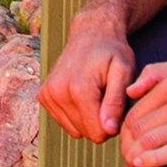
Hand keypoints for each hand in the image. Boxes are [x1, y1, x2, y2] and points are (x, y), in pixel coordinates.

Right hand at [37, 9, 134, 142]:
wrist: (90, 33)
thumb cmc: (112, 52)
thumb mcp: (123, 72)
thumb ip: (116, 102)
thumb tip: (108, 130)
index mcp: (79, 89)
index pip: (98, 133)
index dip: (113, 123)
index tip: (117, 104)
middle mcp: (58, 93)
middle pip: (86, 133)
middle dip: (100, 120)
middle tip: (106, 96)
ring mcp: (47, 94)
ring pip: (75, 130)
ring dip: (88, 117)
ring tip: (95, 94)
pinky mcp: (43, 96)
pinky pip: (64, 122)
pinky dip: (75, 113)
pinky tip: (82, 93)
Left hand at [118, 58, 166, 166]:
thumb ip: (154, 72)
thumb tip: (130, 90)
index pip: (135, 112)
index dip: (124, 131)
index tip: (126, 143)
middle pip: (140, 128)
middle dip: (127, 147)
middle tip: (127, 158)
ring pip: (153, 140)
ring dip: (136, 156)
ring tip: (134, 165)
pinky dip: (155, 160)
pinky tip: (144, 165)